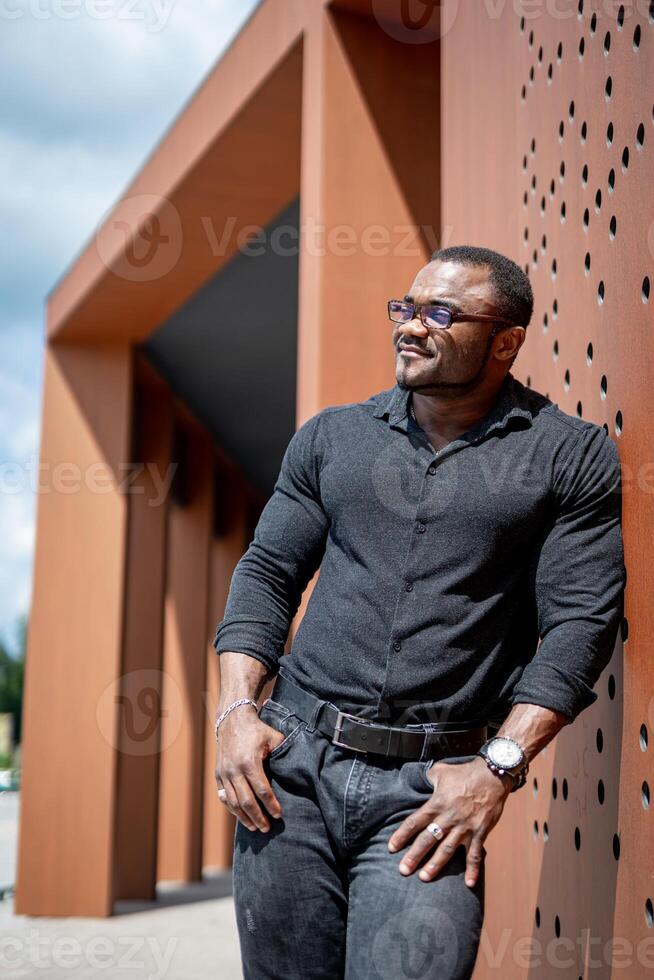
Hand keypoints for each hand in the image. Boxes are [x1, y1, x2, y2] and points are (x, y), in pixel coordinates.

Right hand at [214, 706, 286, 832]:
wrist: (232, 719)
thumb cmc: (256, 730)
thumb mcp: (273, 737)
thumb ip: (282, 752)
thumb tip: (295, 768)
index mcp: (250, 762)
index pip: (262, 790)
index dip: (271, 805)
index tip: (279, 815)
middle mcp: (234, 770)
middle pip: (247, 801)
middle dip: (258, 817)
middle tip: (267, 829)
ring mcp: (224, 773)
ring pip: (233, 802)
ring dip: (244, 817)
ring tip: (255, 827)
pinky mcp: (218, 774)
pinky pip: (224, 797)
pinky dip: (232, 809)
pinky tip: (241, 816)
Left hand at [388, 756, 511, 887]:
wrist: (492, 775)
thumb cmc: (464, 772)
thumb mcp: (441, 771)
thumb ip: (428, 778)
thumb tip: (418, 779)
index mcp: (436, 803)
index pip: (414, 822)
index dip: (401, 835)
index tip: (391, 848)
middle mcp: (448, 818)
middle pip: (427, 839)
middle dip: (414, 856)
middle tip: (403, 870)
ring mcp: (464, 827)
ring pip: (447, 849)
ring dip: (435, 865)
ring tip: (424, 877)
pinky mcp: (479, 832)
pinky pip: (475, 854)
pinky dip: (473, 870)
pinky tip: (469, 884)